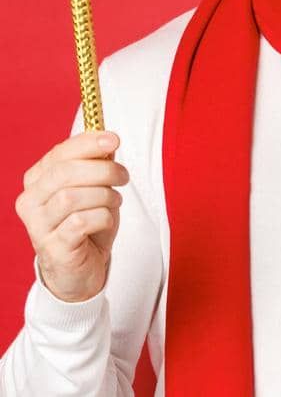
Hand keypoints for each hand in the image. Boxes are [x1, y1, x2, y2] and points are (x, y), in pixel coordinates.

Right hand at [15, 131, 127, 302]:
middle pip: (64, 173)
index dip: (87, 143)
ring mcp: (38, 226)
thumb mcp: (95, 189)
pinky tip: (106, 220)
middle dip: (102, 170)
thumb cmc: (87, 224)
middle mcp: (30, 202)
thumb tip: (107, 140)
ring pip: (71, 197)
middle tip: (123, 176)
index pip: (58, 154)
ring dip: (104, 196)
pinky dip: (102, 217)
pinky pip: (80, 222)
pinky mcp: (53, 247)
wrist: (80, 268)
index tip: (114, 139)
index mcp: (37, 181)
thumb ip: (97, 165)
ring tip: (114, 201)